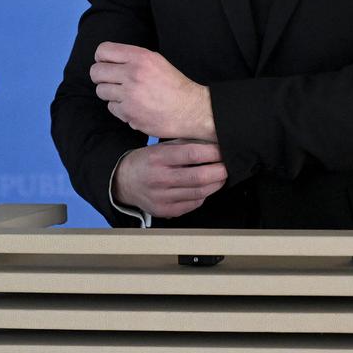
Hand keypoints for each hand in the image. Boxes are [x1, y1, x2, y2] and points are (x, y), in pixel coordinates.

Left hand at [90, 42, 215, 141]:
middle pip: (96, 72)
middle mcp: (133, 74)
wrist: (190, 109)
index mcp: (140, 57)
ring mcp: (130, 95)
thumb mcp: (156, 61)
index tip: (106, 64)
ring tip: (125, 94)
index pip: (103, 51)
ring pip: (101, 91)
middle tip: (110, 81)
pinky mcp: (129, 114)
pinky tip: (133, 106)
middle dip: (100, 76)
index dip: (101, 58)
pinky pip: (111, 107)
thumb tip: (106, 59)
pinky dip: (119, 108)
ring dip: (110, 93)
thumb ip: (132, 58)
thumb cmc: (173, 84)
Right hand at [113, 141, 227, 218]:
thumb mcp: (161, 147)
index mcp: (158, 158)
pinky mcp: (165, 211)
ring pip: (199, 193)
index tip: (223, 151)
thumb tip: (212, 142)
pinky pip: (193, 204)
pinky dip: (203, 195)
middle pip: (199, 177)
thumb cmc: (147, 162)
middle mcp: (159, 179)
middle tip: (227, 166)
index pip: (192, 154)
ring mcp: (162, 197)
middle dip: (219, 171)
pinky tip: (205, 188)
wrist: (125, 182)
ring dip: (215, 184)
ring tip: (220, 177)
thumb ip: (185, 144)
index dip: (213, 153)